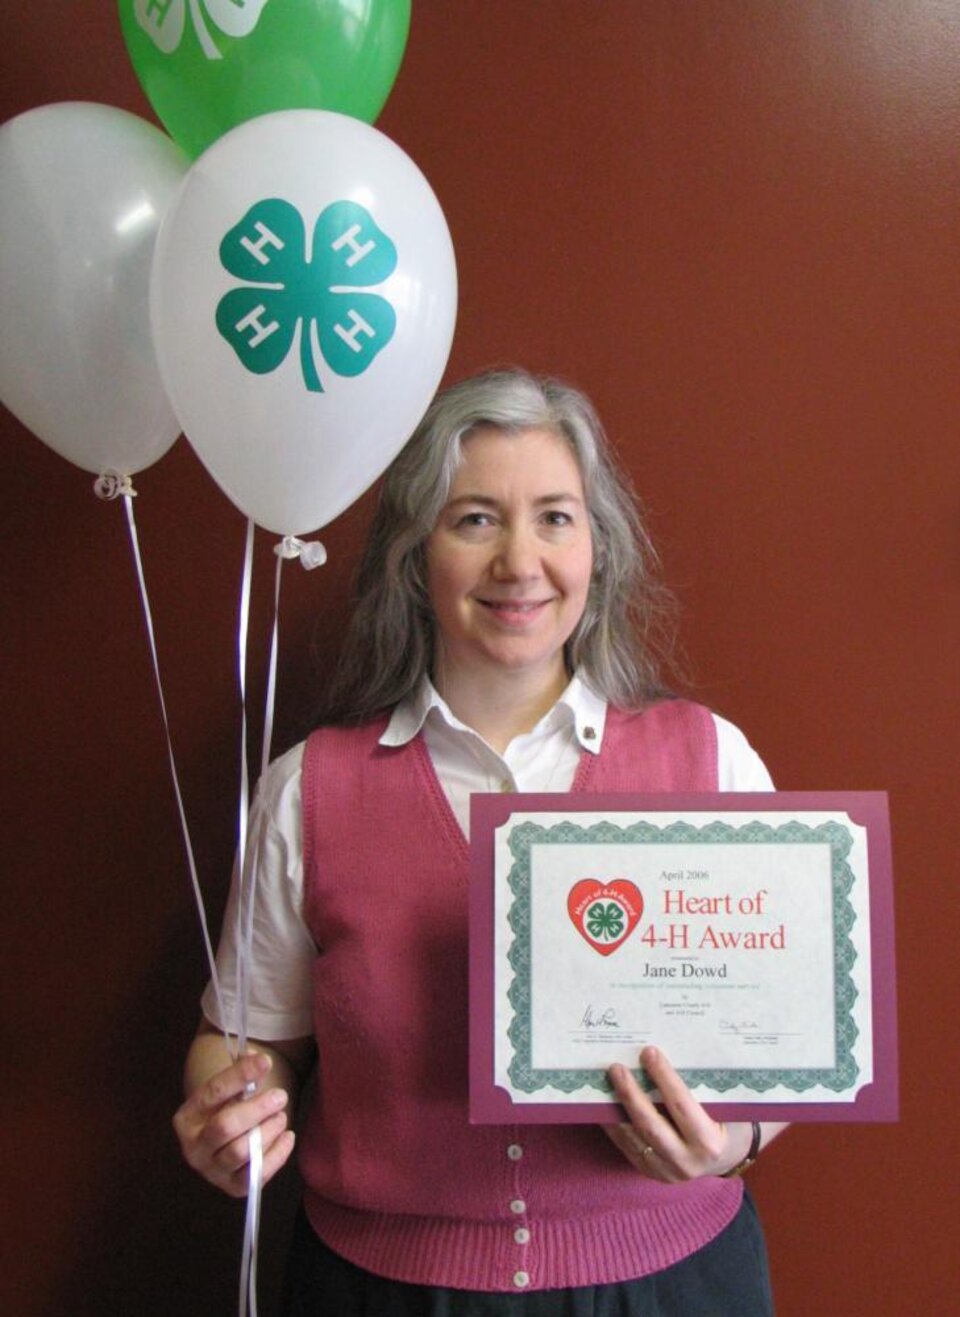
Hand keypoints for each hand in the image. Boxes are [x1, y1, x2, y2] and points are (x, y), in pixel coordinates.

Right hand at [173, 1051, 295, 1197]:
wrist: (223, 1143)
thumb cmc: (227, 1109)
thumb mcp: (227, 1090)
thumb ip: (241, 1072)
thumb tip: (257, 1059)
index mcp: (187, 1117)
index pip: (213, 1092)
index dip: (240, 1075)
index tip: (266, 1062)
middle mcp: (194, 1147)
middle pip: (225, 1127)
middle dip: (257, 1109)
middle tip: (280, 1096)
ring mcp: (212, 1171)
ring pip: (240, 1152)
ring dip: (267, 1131)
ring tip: (281, 1116)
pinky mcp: (232, 1187)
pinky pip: (256, 1175)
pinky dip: (277, 1154)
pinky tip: (288, 1136)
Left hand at [605, 1045, 751, 1181]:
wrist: (726, 1158)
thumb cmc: (727, 1122)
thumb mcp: (724, 1107)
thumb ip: (702, 1088)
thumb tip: (669, 1050)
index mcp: (709, 1143)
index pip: (681, 1106)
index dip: (664, 1078)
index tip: (648, 1052)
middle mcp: (687, 1161)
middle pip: (651, 1125)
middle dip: (631, 1094)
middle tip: (617, 1067)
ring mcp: (666, 1171)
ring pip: (633, 1137)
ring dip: (616, 1107)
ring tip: (605, 1081)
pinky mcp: (650, 1172)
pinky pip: (626, 1146)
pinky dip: (612, 1124)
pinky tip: (603, 1103)